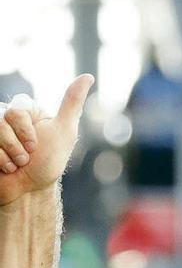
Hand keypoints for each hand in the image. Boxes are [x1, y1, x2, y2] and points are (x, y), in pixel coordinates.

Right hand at [0, 74, 93, 206]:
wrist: (30, 191)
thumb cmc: (49, 163)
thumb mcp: (64, 132)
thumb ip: (71, 103)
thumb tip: (88, 76)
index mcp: (29, 112)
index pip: (18, 107)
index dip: (26, 130)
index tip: (37, 146)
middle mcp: (9, 118)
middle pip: (2, 117)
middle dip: (17, 144)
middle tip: (27, 157)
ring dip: (7, 154)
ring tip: (17, 164)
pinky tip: (5, 168)